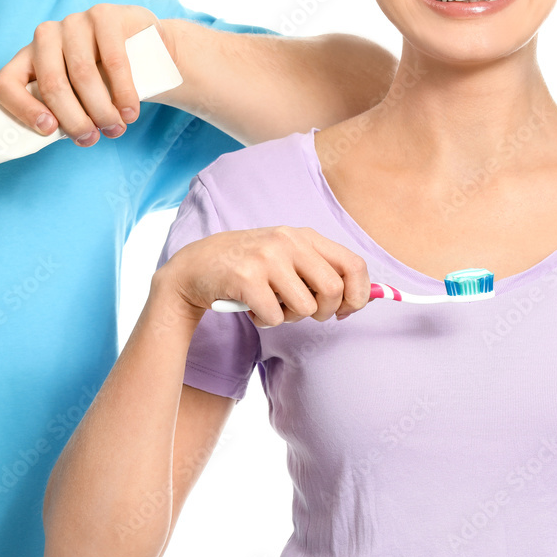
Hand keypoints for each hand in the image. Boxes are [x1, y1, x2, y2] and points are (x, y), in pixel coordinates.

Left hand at [0, 4, 173, 147]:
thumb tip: (54, 138)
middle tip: (91, 139)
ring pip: (82, 75)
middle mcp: (45, 37)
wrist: (144, 48)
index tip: (49, 130)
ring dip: (101, 110)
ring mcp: (73, 23)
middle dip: (74, 120)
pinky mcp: (103, 16)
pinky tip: (129, 112)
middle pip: (52, 85)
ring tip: (115, 129)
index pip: (6, 83)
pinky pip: (112, 61)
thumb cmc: (102, 81)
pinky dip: (123, 93)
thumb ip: (62, 114)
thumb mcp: (75, 98)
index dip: (22, 110)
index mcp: (28, 59)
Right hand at [157, 226, 370, 326]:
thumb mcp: (285, 257)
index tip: (346, 310)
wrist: (195, 267)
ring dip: (290, 318)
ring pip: (305, 308)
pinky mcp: (246, 279)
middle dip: (324, 313)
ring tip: (272, 306)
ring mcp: (266, 258)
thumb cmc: (247, 267)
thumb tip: (362, 299)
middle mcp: (287, 241)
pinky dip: (265, 321)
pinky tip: (251, 308)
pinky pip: (275, 317)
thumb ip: (319, 270)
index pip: (353, 264)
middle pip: (333, 291)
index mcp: (303, 235)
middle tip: (304, 313)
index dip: (358, 294)